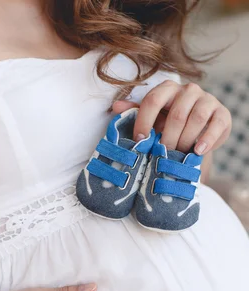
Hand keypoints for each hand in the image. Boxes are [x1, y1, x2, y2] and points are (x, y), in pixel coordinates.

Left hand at [112, 80, 231, 154]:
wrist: (194, 131)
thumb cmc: (166, 122)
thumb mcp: (150, 117)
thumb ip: (134, 112)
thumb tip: (115, 107)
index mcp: (167, 88)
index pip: (152, 100)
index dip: (144, 121)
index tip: (139, 140)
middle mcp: (189, 90)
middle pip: (176, 114)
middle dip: (167, 137)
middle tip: (161, 153)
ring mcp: (208, 100)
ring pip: (197, 118)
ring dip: (185, 140)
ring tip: (178, 154)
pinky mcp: (222, 113)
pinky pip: (216, 124)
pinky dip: (207, 140)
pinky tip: (197, 151)